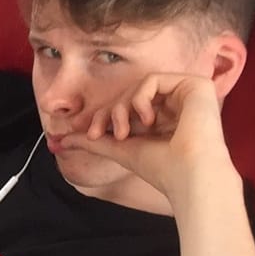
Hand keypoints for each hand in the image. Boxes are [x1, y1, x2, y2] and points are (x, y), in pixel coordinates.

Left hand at [75, 73, 234, 202]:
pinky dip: (139, 98)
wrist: (190, 175)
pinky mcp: (196, 84)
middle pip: (130, 95)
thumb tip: (59, 141)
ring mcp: (186, 94)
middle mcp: (176, 105)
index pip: (126, 107)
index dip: (102, 115)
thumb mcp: (119, 150)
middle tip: (95, 133)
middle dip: (107, 113)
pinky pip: (153, 79)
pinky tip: (146, 120)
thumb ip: (92, 142)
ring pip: (139, 86)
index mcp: (163, 120)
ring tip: (122, 134)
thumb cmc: (160, 169)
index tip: (83, 131)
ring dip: (120, 108)